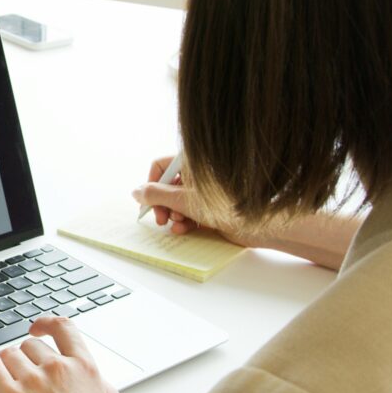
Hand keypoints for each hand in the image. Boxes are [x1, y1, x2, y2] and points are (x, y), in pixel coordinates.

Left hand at [0, 317, 125, 392]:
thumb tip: (94, 382)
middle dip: (28, 360)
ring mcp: (31, 380)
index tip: (39, 328)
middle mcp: (57, 368)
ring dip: (8, 366)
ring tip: (9, 381)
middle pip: (32, 347)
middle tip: (27, 378)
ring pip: (10, 355)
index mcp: (85, 369)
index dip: (47, 324)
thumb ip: (101, 390)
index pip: (64, 329)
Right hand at [131, 155, 261, 246]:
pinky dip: (184, 221)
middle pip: (167, 186)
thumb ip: (155, 195)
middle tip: (161, 219)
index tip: (148, 201)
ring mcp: (204, 191)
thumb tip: (136, 192)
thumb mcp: (182, 200)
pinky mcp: (211, 206)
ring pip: (177, 201)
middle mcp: (198, 174)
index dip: (151, 184)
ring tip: (178, 224)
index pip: (161, 166)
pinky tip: (185, 229)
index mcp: (192, 163)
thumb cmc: (224, 206)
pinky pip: (189, 211)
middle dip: (162, 204)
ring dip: (173, 215)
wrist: (255, 224)